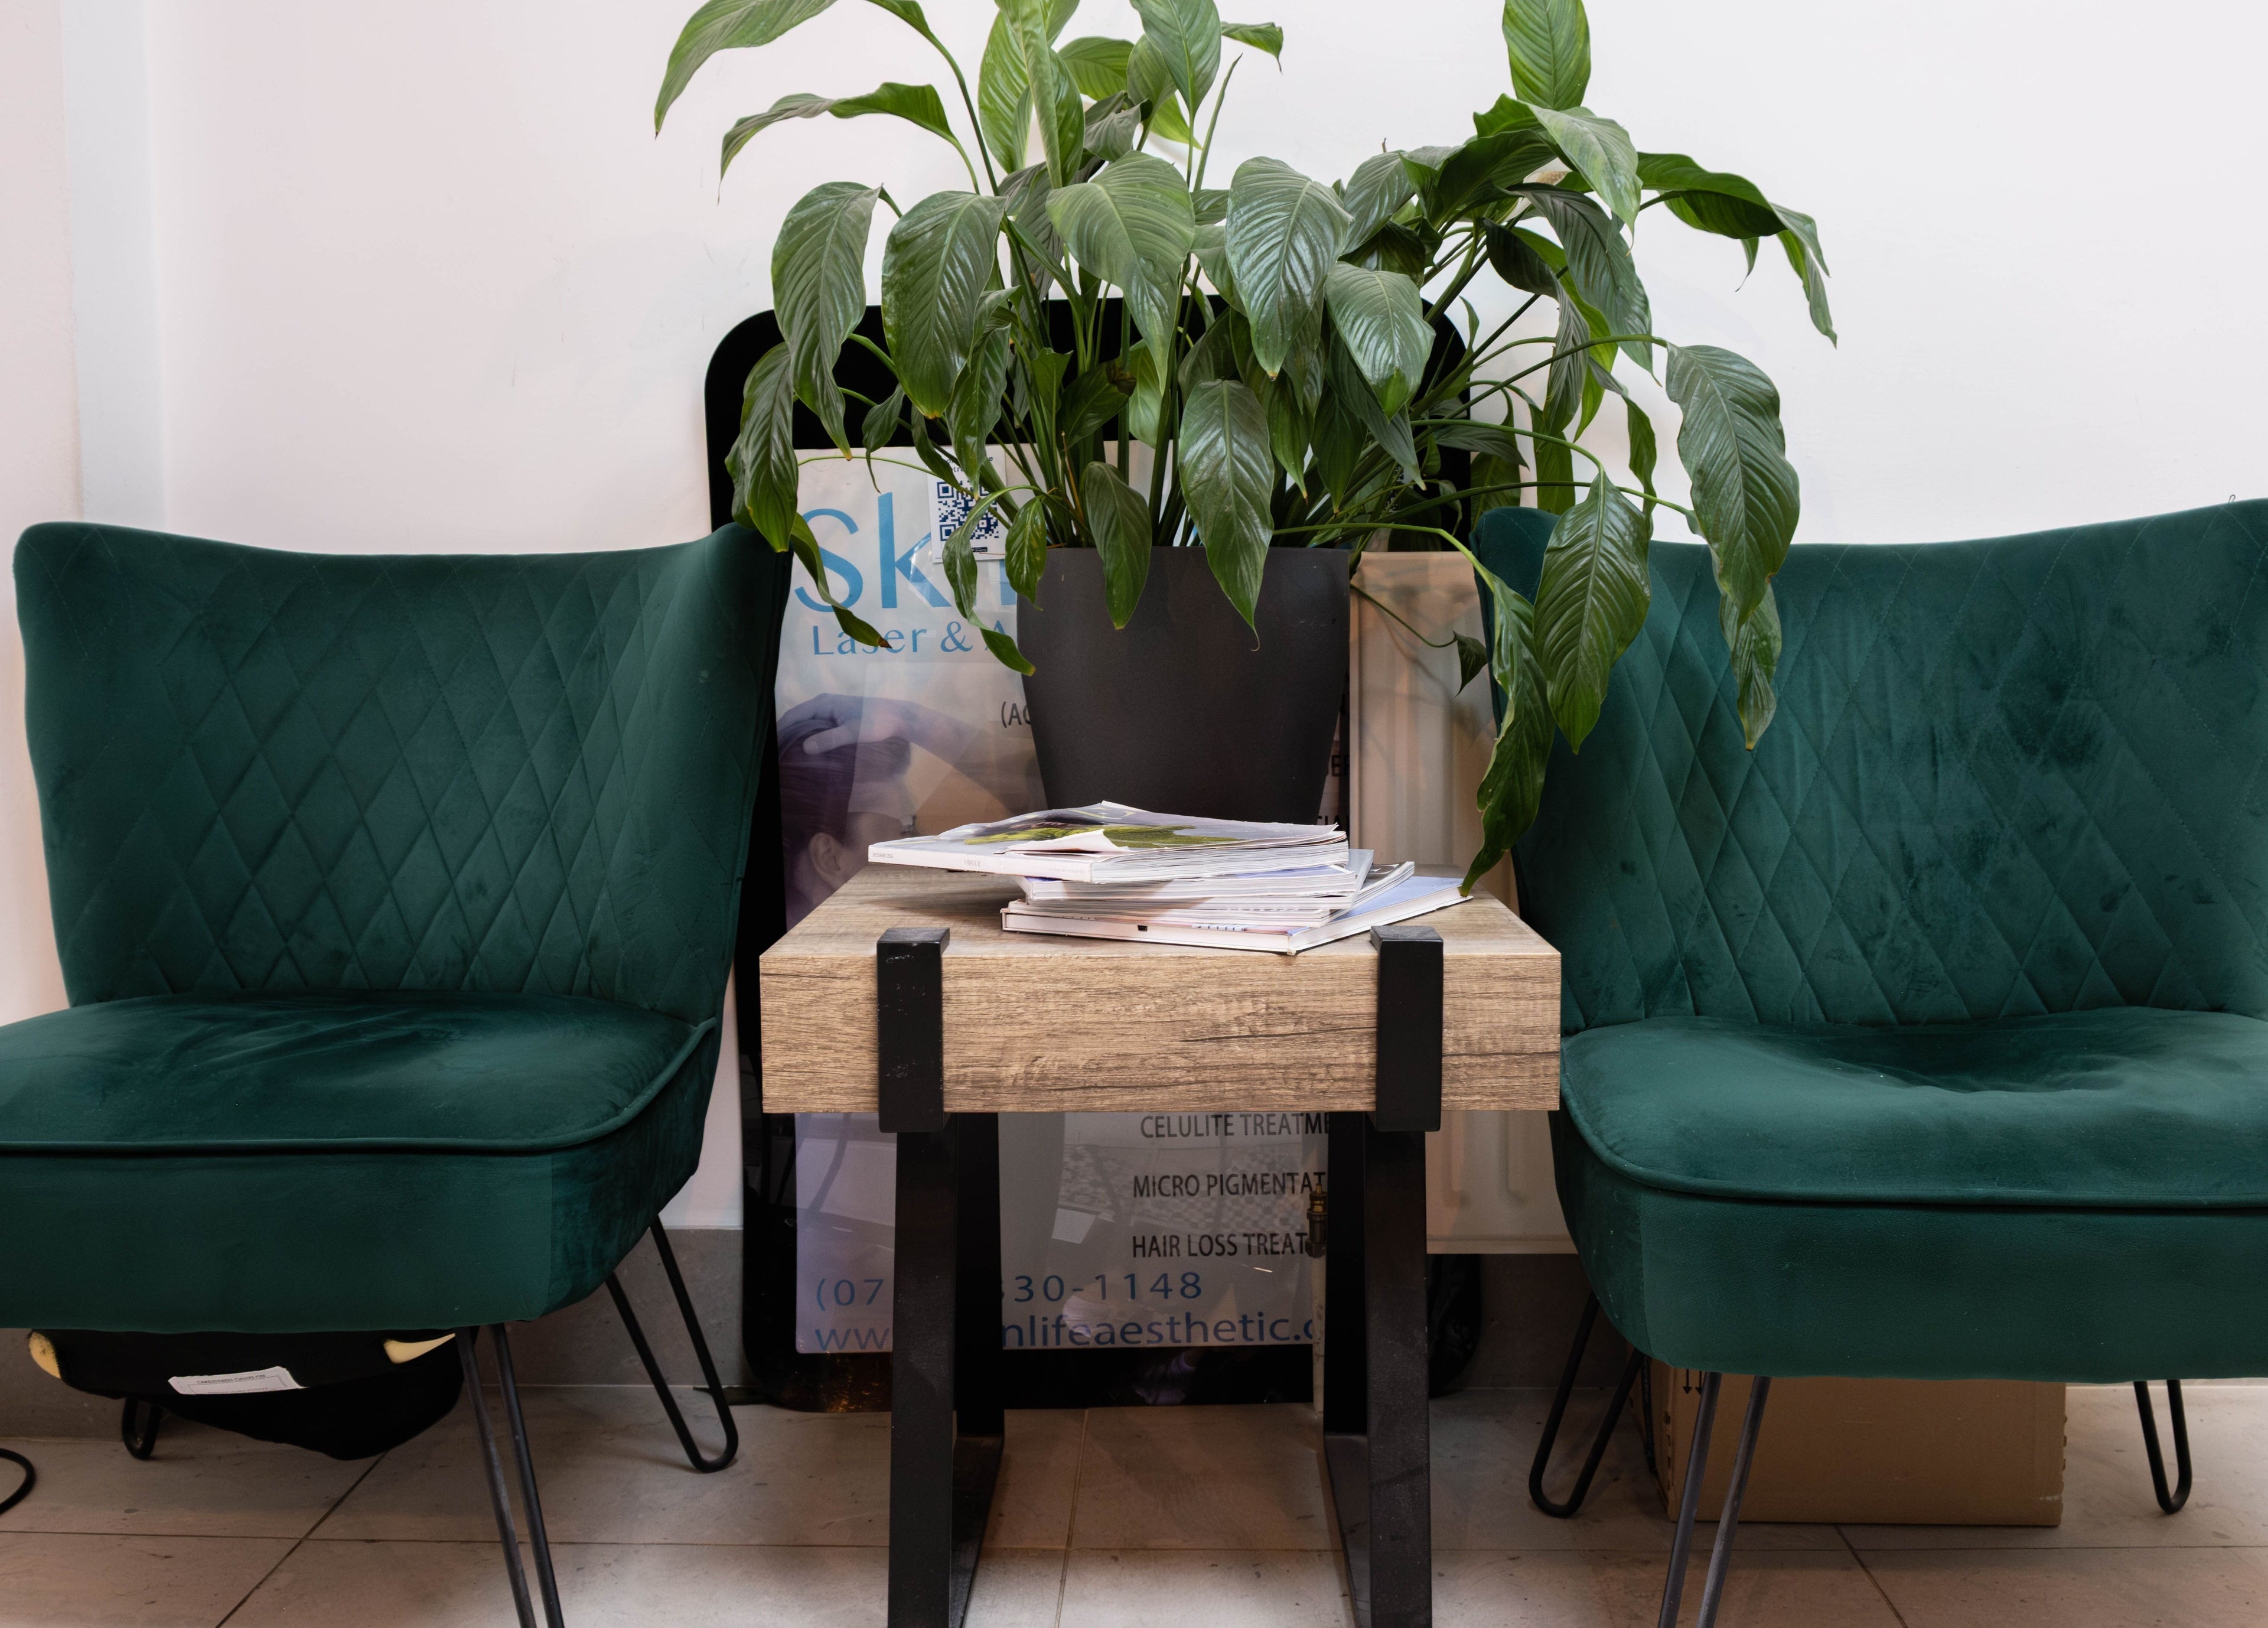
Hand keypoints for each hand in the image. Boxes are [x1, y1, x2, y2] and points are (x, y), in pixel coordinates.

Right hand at [778, 693, 981, 760]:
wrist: (899, 717)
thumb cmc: (877, 722)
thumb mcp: (852, 732)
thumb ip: (829, 739)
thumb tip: (804, 748)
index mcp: (823, 703)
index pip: (793, 715)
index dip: (780, 730)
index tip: (770, 747)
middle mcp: (823, 703)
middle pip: (797, 719)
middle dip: (785, 734)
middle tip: (775, 754)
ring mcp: (830, 710)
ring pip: (806, 723)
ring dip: (796, 736)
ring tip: (785, 754)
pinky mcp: (837, 717)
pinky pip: (815, 726)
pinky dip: (807, 736)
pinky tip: (805, 751)